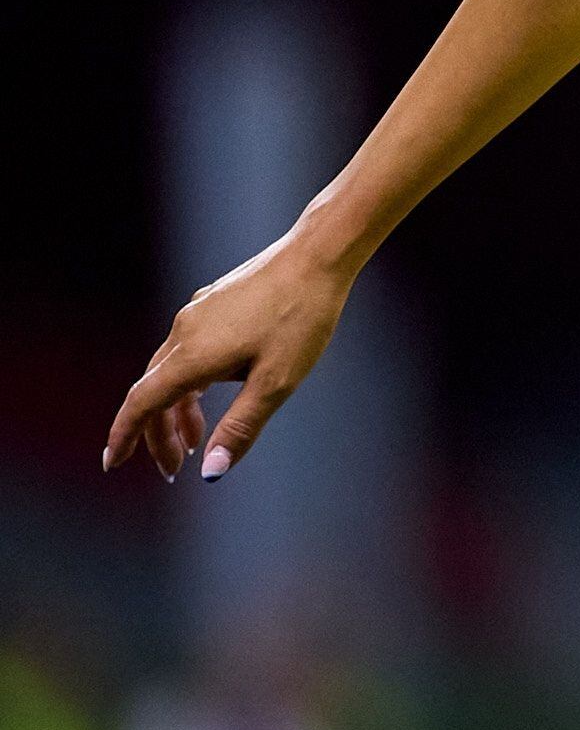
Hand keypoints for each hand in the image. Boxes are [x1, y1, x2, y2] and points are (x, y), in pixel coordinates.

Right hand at [104, 222, 355, 482]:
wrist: (318, 256)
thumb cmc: (302, 318)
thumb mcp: (276, 382)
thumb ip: (240, 428)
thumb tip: (210, 474)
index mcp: (192, 355)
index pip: (141, 404)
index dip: (124, 436)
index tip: (111, 464)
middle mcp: (184, 333)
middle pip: (153, 392)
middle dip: (157, 434)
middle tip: (173, 468)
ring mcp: (196, 315)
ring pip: (171, 371)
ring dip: (177, 409)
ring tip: (196, 441)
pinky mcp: (212, 303)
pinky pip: (187, 350)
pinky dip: (191, 381)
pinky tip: (212, 392)